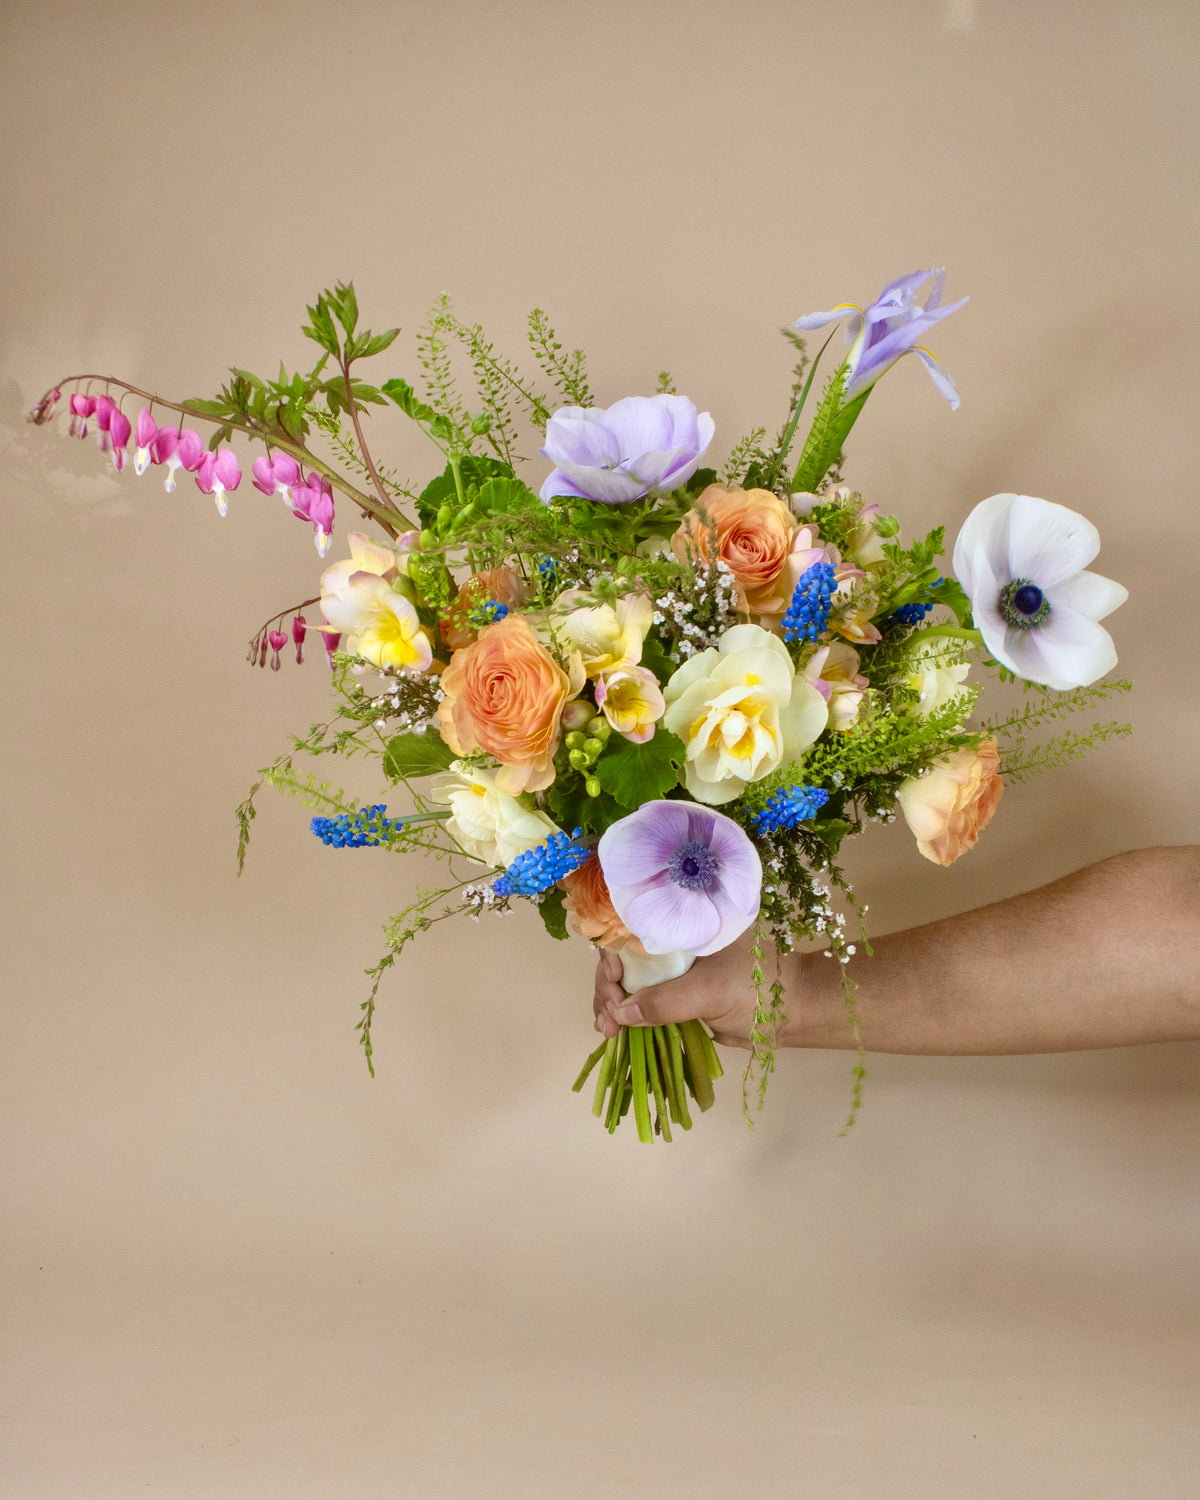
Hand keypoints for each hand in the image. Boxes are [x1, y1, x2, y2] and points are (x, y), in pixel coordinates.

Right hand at [592, 928, 774, 1048]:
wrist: (793, 1016)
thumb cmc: (760, 990)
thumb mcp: (711, 992)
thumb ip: (666, 1002)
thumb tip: (620, 1013)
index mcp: (686, 922)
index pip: (633, 926)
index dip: (614, 953)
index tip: (613, 984)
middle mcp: (676, 939)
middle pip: (625, 955)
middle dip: (610, 986)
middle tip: (607, 1020)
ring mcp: (676, 967)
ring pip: (630, 979)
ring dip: (613, 1004)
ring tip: (607, 1031)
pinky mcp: (678, 992)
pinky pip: (644, 999)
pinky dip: (628, 1014)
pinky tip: (615, 1031)